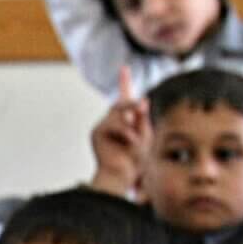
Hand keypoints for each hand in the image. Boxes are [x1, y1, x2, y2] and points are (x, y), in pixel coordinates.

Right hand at [89, 67, 148, 198]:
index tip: (124, 68)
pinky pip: (114, 123)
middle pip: (121, 102)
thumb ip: (142, 118)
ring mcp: (102, 127)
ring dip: (131, 125)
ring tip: (135, 141)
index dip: (124, 82)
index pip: (124, 98)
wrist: (123, 175)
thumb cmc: (137, 159)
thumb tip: (141, 100)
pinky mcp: (97, 133)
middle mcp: (111, 122)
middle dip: (132, 105)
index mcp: (124, 121)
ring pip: (118, 112)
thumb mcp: (145, 134)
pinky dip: (125, 132)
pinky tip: (128, 143)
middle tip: (143, 109)